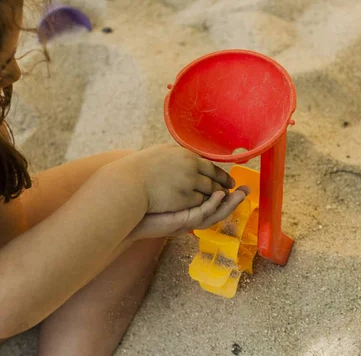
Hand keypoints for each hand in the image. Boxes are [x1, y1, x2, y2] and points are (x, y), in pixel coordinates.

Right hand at [113, 144, 234, 213]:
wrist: (127, 184)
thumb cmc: (141, 169)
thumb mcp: (161, 154)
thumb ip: (178, 156)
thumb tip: (190, 156)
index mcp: (186, 155)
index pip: (209, 165)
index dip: (219, 173)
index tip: (227, 178)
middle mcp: (190, 167)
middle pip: (214, 177)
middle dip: (225, 183)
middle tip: (233, 189)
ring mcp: (188, 183)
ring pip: (211, 190)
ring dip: (220, 194)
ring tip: (225, 198)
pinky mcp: (183, 198)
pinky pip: (201, 202)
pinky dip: (208, 203)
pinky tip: (211, 206)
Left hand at [128, 186, 250, 239]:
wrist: (128, 214)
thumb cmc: (144, 200)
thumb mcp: (166, 186)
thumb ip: (178, 177)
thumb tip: (185, 161)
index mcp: (191, 208)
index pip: (215, 201)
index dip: (229, 194)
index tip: (240, 183)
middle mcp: (192, 216)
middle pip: (219, 209)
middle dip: (236, 199)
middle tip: (248, 190)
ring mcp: (187, 220)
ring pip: (214, 214)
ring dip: (230, 204)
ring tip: (240, 194)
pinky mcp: (182, 222)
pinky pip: (201, 214)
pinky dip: (212, 206)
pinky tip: (220, 195)